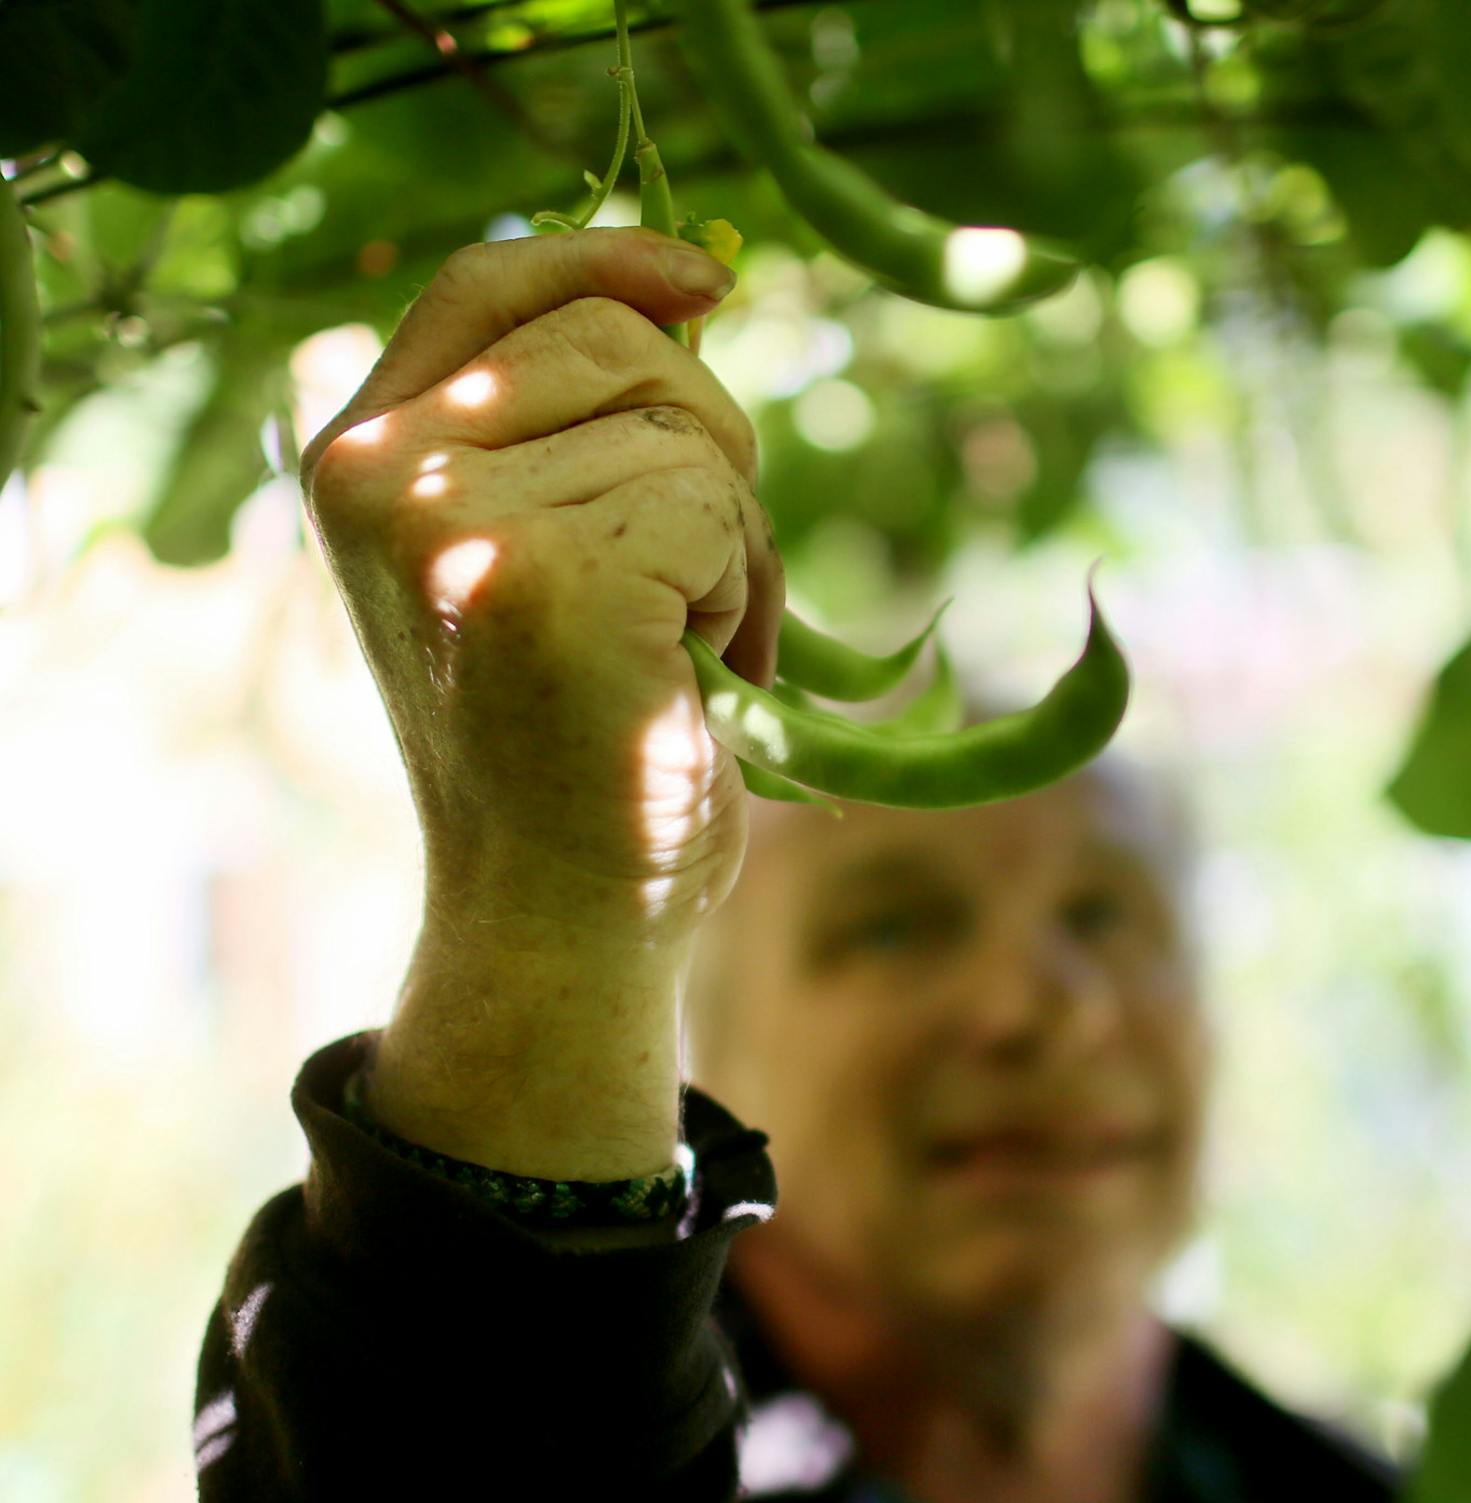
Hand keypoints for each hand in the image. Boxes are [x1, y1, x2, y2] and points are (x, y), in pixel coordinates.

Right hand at [300, 226, 779, 935]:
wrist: (560, 912)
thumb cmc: (578, 736)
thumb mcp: (539, 551)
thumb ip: (568, 431)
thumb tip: (687, 302)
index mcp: (361, 457)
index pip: (488, 283)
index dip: (608, 259)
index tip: (709, 287)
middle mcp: (382, 475)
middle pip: (620, 343)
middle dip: (709, 447)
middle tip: (700, 576)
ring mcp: (454, 524)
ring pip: (687, 434)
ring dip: (733, 539)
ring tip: (688, 646)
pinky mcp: (547, 580)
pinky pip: (718, 509)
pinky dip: (745, 593)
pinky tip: (700, 679)